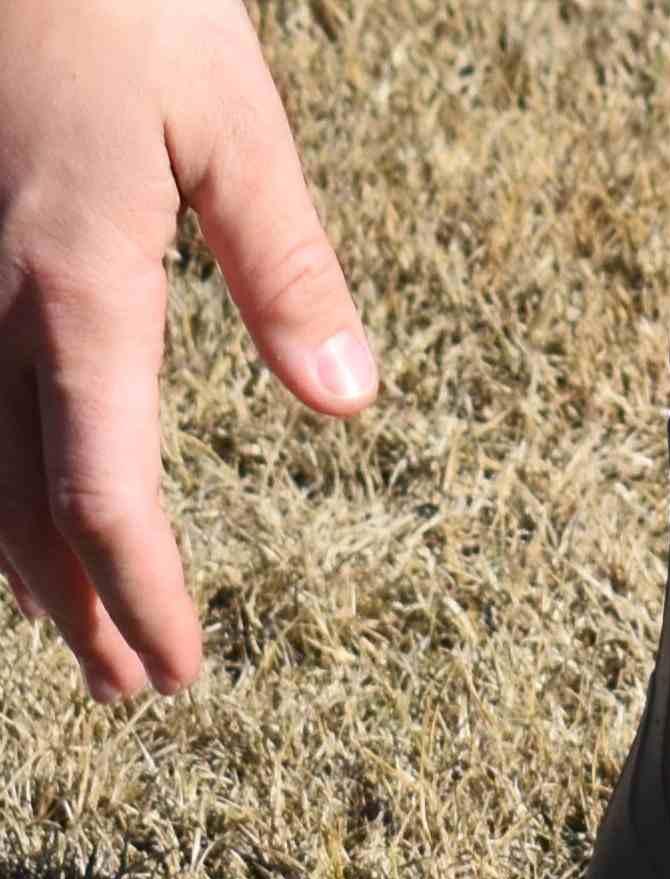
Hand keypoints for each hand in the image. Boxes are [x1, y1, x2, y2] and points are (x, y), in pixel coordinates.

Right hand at [0, 0, 376, 699]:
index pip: (101, 495)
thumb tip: (348, 398)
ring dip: (15, 560)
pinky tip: (5, 521)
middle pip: (19, 505)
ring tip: (72, 633)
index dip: (141, 599)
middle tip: (131, 690)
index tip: (182, 670)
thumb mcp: (228, 111)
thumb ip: (286, 262)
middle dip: (79, 608)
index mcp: (76, 283)